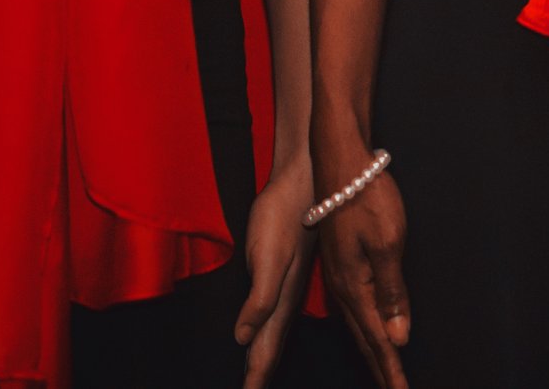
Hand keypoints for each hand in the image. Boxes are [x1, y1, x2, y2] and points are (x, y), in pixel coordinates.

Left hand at [234, 153, 314, 388]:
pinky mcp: (283, 272)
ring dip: (263, 357)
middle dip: (260, 372)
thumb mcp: (267, 257)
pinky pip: (274, 315)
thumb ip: (259, 298)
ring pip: (273, 332)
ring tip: (256, 376)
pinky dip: (267, 334)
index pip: (266, 350)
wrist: (304, 180)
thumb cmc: (283, 214)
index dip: (257, 376)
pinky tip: (265, 333)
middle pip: (270, 347)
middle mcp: (285, 298)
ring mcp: (286, 285)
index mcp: (281, 300)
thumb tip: (244, 338)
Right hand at [317, 153, 410, 388]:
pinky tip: (370, 331)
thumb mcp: (388, 245)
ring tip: (385, 372)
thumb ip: (393, 293)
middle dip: (382, 368)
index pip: (378, 340)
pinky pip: (355, 306)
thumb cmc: (368, 200)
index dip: (390, 369)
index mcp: (355, 288)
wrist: (340, 166)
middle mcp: (344, 288)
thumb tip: (398, 338)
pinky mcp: (342, 263)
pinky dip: (366, 327)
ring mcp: (340, 276)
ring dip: (373, 351)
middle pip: (365, 339)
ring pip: (359, 324)